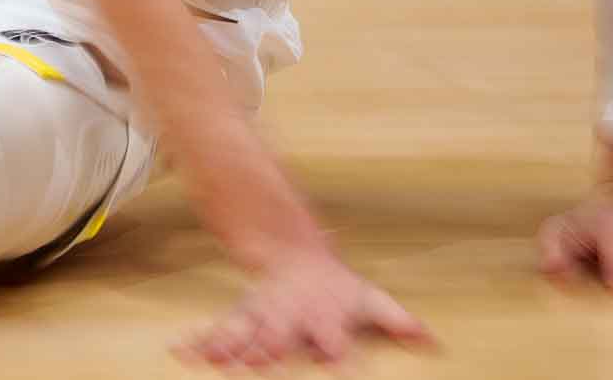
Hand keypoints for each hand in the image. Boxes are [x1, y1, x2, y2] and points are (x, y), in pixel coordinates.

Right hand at [175, 251, 435, 370]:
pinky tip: (179, 351)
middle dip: (268, 350)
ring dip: (228, 348)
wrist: (293, 251)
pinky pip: (214, 329)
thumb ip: (397, 322)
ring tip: (214, 360)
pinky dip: (196, 340)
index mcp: (325, 318)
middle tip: (260, 361)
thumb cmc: (334, 289)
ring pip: (243, 333)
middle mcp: (290, 318)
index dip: (336, 354)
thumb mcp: (368, 299)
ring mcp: (260, 317)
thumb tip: (433, 342)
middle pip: (279, 336)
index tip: (334, 361)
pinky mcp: (238, 317)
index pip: (334, 341)